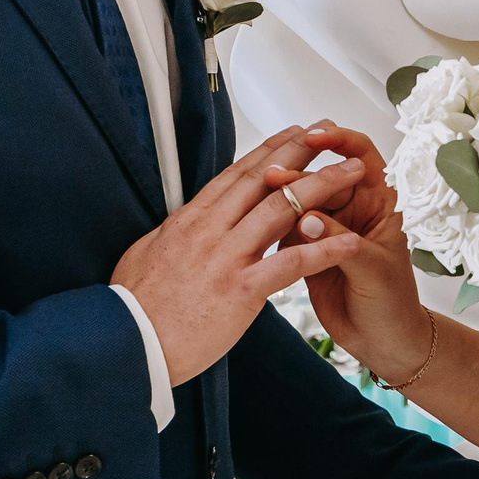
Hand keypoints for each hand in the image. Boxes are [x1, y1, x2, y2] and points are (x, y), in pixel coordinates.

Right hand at [112, 125, 371, 386]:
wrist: (127, 344)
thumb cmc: (135, 308)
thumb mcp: (146, 254)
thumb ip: (173, 235)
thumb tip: (181, 223)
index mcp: (189, 221)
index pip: (236, 175)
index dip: (268, 151)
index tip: (291, 134)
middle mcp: (209, 230)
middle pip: (263, 180)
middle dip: (301, 152)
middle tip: (329, 134)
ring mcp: (226, 257)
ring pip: (282, 210)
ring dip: (323, 187)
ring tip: (352, 172)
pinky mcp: (240, 289)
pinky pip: (289, 264)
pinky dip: (322, 249)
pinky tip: (348, 241)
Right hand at [260, 156, 431, 385]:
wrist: (382, 344)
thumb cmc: (392, 304)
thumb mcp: (371, 269)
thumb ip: (338, 241)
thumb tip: (306, 218)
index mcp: (378, 203)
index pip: (361, 156)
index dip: (340, 141)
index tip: (316, 136)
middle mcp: (351, 209)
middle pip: (322, 176)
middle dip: (298, 172)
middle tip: (272, 175)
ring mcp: (327, 229)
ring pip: (300, 201)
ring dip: (282, 195)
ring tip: (260, 193)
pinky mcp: (305, 251)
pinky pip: (286, 229)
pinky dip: (273, 223)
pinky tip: (255, 219)